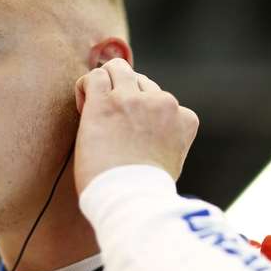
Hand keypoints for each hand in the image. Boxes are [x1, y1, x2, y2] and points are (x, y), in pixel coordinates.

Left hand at [74, 58, 198, 192]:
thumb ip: (167, 141)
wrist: (131, 201)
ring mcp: (134, 100)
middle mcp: (163, 104)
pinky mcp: (106, 103)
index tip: (133, 135)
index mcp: (185, 119)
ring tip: (97, 111)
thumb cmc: (146, 191)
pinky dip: (86, 88)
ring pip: (118, 68)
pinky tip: (85, 109)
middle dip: (126, 98)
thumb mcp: (173, 162)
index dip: (144, 114)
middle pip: (142, 83)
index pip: (164, 101)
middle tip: (112, 125)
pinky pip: (95, 76)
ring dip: (106, 85)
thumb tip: (149, 138)